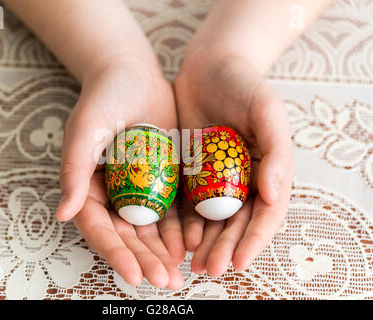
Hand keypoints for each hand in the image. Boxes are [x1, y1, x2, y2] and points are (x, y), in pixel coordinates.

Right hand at [56, 61, 185, 289]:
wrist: (133, 76)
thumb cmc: (103, 99)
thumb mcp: (85, 131)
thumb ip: (73, 171)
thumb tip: (62, 213)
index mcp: (89, 190)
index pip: (101, 230)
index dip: (116, 254)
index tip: (135, 276)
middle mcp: (113, 196)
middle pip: (129, 237)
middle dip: (146, 261)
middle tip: (166, 282)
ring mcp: (140, 190)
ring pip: (152, 229)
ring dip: (165, 252)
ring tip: (181, 273)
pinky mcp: (163, 180)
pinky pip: (172, 210)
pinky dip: (180, 228)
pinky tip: (193, 243)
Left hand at [174, 52, 293, 275]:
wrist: (209, 66)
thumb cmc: (243, 85)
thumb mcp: (268, 111)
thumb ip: (277, 153)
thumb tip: (274, 196)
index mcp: (269, 171)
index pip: (266, 215)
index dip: (254, 241)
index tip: (238, 263)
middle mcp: (245, 180)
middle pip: (237, 224)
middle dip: (225, 249)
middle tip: (209, 269)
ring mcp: (218, 178)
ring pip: (213, 220)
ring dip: (205, 243)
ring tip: (192, 261)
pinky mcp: (193, 171)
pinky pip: (190, 203)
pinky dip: (186, 222)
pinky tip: (178, 237)